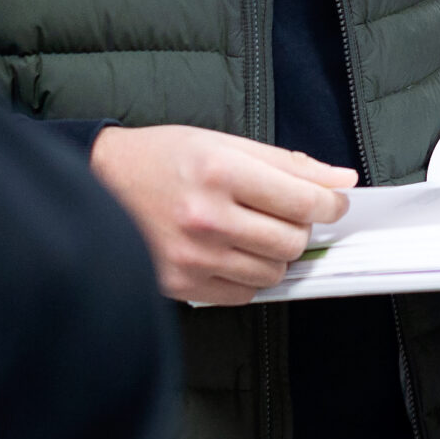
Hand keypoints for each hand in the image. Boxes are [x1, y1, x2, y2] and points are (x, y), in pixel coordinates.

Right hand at [90, 124, 354, 305]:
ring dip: (275, 254)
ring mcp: (192, 256)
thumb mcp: (223, 143)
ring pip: (272, 272)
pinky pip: (243, 295)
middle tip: (287, 214)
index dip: (329, 204)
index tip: (332, 202)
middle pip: (291, 241)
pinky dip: (248, 277)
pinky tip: (231, 253)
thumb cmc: (161, 158)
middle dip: (301, 228)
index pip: (303, 201)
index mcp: (220, 171)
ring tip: (252, 231)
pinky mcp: (179, 284)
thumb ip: (287, 164)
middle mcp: (206, 217)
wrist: (97, 183)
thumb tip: (341, 180)